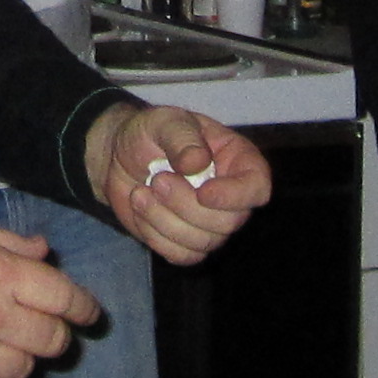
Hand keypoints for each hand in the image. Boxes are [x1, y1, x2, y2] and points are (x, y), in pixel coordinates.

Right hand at [0, 213, 99, 377]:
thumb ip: (8, 241)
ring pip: (24, 370)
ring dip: (24, 358)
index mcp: (2, 275)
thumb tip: (44, 252)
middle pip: (52, 340)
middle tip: (49, 328)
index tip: (89, 313)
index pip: (64, 298)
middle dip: (58, 334)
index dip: (84, 307)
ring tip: (10, 346)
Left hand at [88, 105, 271, 265]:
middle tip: (157, 179)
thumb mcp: (163, 122)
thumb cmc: (150, 134)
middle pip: (229, 222)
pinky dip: (155, 235)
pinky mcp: (187, 243)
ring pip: (203, 242)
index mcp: (238, 160)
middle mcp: (231, 197)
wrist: (119, 157)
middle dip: (186, 205)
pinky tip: (141, 209)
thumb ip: (182, 137)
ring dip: (164, 219)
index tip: (202, 191)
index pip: (258, 187)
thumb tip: (197, 162)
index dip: (235, 196)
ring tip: (141, 192)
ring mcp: (210, 224)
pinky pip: (182, 255)